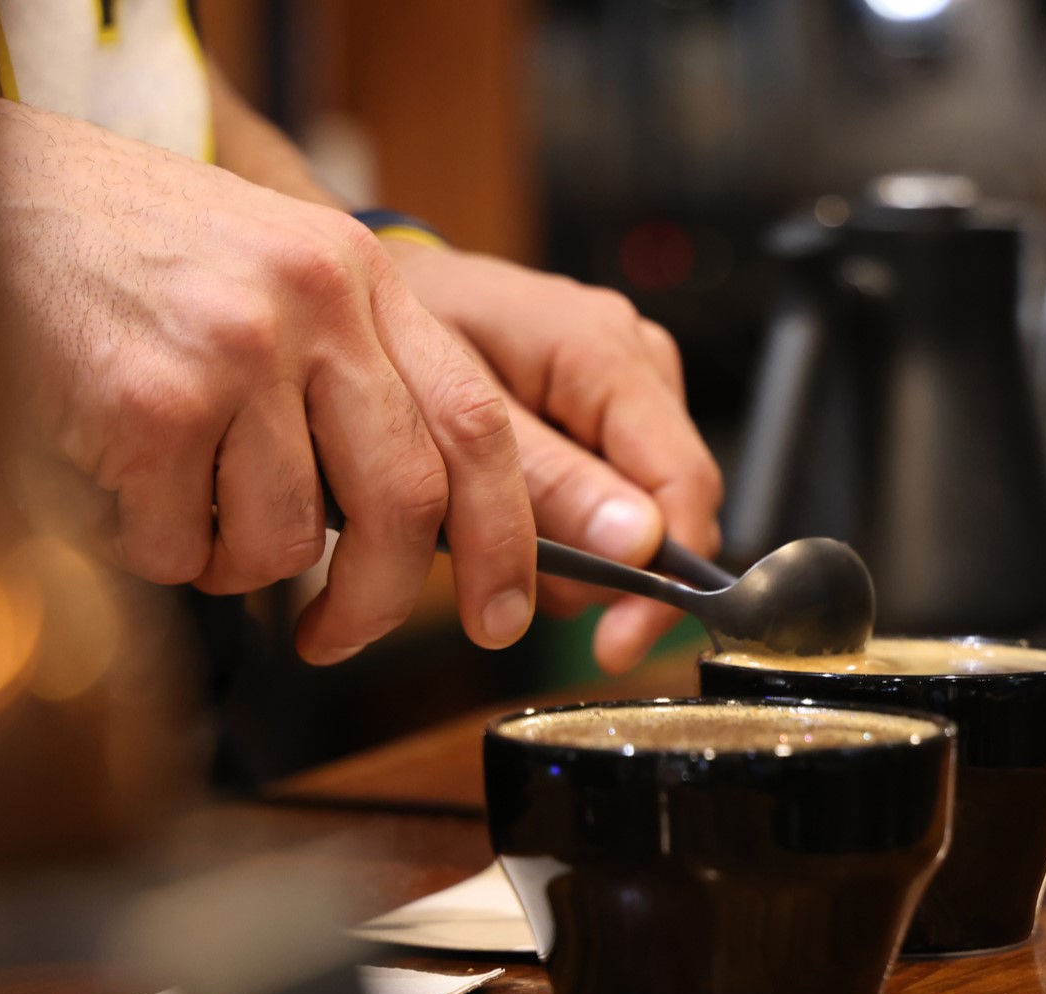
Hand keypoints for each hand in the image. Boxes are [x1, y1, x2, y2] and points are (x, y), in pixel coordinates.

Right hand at [0, 101, 536, 663]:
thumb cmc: (130, 253)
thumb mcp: (276, 274)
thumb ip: (356, 374)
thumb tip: (424, 526)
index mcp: (361, 279)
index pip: (478, 425)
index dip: (506, 537)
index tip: (504, 612)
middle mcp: (314, 307)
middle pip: (406, 504)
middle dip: (380, 603)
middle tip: (337, 636)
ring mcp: (234, 353)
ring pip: (286, 543)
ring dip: (234, 564)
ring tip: (181, 505)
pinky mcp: (149, 407)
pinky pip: (182, 547)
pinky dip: (153, 548)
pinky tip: (116, 484)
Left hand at [385, 242, 723, 673]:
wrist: (362, 295)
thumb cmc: (398, 335)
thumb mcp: (449, 413)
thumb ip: (546, 481)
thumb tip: (637, 544)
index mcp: (607, 350)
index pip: (683, 483)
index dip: (663, 578)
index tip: (617, 645)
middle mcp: (637, 361)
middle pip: (666, 506)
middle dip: (597, 565)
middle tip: (502, 573)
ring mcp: (630, 385)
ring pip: (640, 512)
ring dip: (573, 549)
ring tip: (486, 529)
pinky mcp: (611, 412)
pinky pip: (613, 495)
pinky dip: (563, 525)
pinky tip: (507, 512)